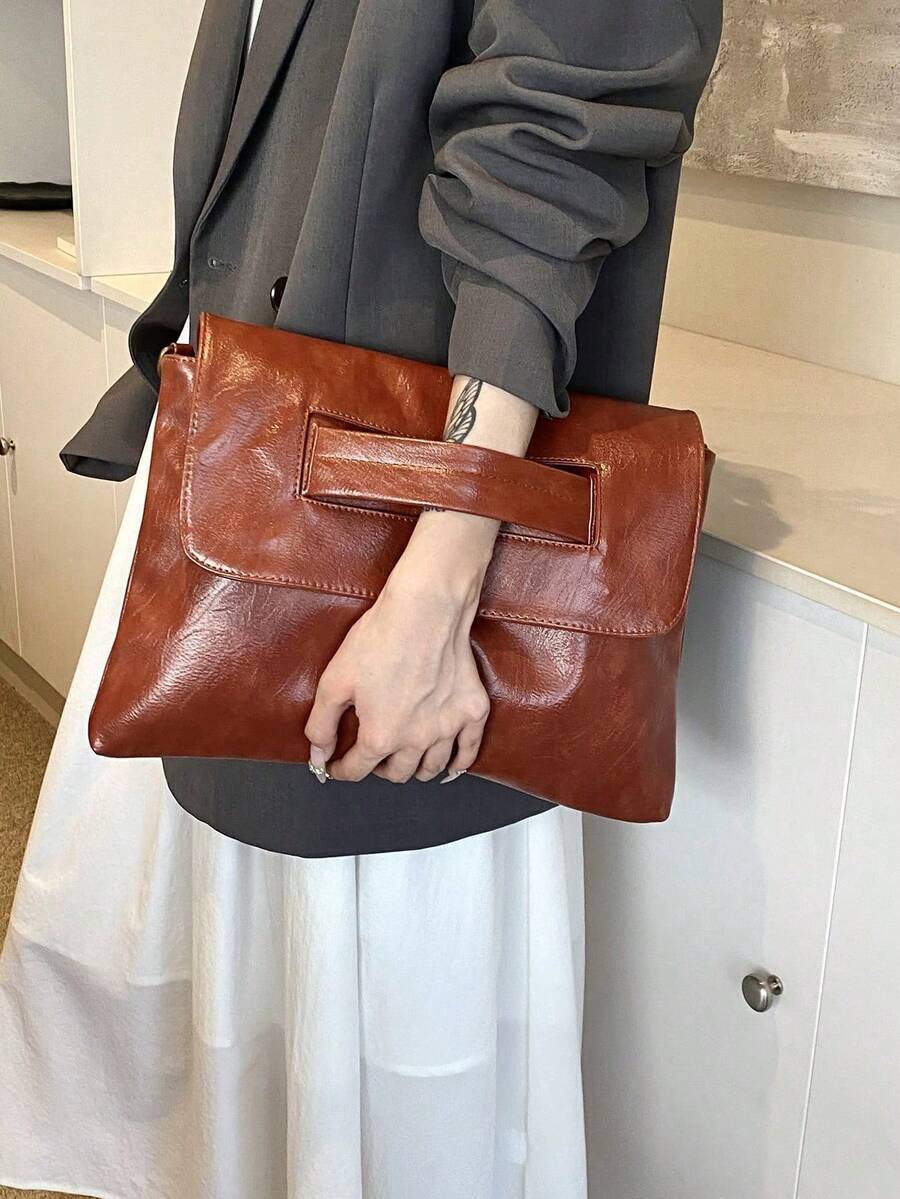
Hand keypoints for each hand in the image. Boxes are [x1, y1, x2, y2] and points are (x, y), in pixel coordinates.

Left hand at [304, 511, 494, 782]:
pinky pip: (468, 752)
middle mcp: (415, 740)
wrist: (425, 609)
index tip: (335, 765)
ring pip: (431, 768)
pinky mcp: (472, 711)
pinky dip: (459, 765)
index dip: (340, 770)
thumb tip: (318, 755)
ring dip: (414, 770)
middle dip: (378, 770)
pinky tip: (449, 768)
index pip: (356, 769)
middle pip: (396, 773)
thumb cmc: (379, 639)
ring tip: (404, 760)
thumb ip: (322, 724)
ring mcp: (448, 727)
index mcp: (380, 736)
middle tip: (371, 757)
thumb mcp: (334, 680)